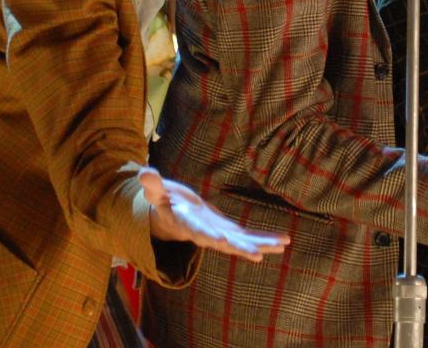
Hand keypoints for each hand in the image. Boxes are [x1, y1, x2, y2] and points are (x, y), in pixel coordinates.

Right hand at [139, 168, 288, 261]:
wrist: (173, 217)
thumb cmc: (165, 202)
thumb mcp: (157, 192)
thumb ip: (152, 185)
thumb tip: (144, 172)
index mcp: (188, 225)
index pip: (198, 232)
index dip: (208, 235)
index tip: (220, 240)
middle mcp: (206, 235)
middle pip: (225, 244)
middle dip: (241, 248)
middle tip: (257, 255)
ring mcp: (220, 236)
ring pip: (242, 244)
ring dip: (261, 246)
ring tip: (281, 246)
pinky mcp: (230, 233)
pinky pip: (250, 238)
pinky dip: (265, 240)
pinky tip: (283, 241)